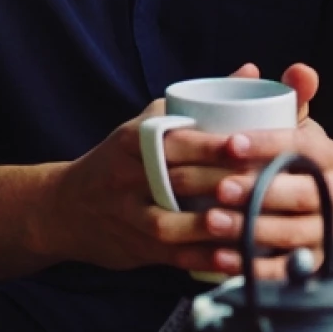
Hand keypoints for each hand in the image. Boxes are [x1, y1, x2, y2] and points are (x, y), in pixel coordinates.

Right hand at [32, 64, 332, 277]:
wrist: (67, 207)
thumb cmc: (124, 157)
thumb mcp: (151, 120)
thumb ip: (201, 101)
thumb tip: (251, 70)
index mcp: (135, 139)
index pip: (175, 140)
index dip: (209, 144)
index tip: (244, 144)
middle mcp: (128, 176)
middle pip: (178, 180)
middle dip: (220, 184)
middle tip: (265, 186)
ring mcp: (129, 214)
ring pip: (170, 223)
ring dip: (208, 227)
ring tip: (248, 226)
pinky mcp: (135, 248)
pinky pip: (170, 255)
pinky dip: (201, 260)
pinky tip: (232, 261)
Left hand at [161, 63, 332, 279]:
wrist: (306, 209)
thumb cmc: (285, 157)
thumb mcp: (290, 125)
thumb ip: (292, 97)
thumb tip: (299, 71)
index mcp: (328, 154)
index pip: (303, 146)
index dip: (268, 144)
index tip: (230, 143)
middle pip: (301, 194)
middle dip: (258, 191)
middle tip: (217, 189)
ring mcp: (324, 231)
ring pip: (293, 234)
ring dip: (251, 229)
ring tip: (212, 223)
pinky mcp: (310, 264)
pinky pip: (286, 271)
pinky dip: (255, 268)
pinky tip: (223, 260)